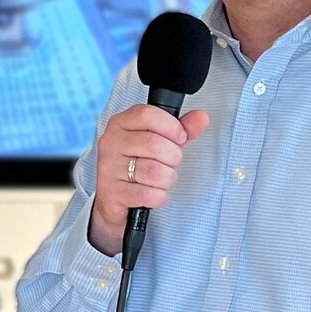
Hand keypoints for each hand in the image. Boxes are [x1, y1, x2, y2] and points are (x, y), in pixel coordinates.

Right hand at [88, 103, 208, 255]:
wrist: (113, 196)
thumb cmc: (138, 162)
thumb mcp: (160, 140)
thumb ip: (182, 128)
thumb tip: (202, 117)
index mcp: (120, 123)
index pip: (147, 115)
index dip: (172, 127)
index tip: (180, 137)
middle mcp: (111, 142)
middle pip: (155, 144)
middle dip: (173, 157)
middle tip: (169, 162)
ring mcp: (109, 167)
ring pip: (154, 172)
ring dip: (167, 178)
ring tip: (161, 178)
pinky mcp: (112, 192)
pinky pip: (148, 195)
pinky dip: (159, 196)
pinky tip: (153, 192)